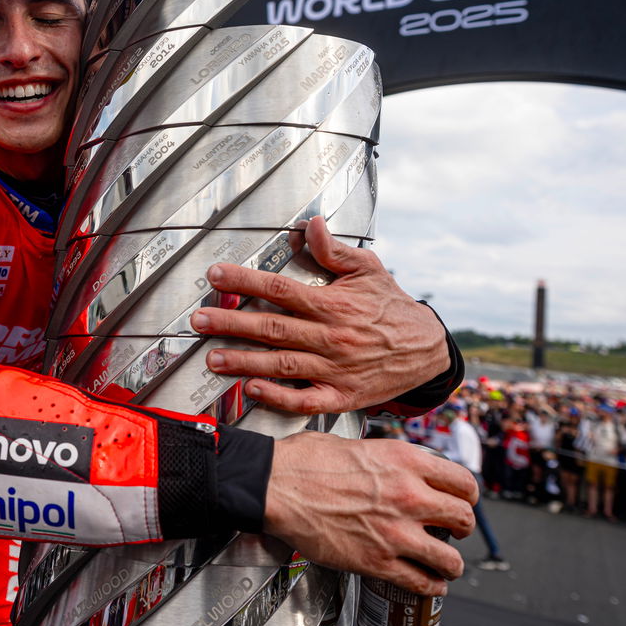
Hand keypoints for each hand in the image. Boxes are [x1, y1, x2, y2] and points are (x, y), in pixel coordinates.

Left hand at [188, 216, 447, 413]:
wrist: (426, 350)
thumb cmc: (391, 307)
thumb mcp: (368, 269)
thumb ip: (334, 251)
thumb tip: (311, 225)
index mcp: (333, 304)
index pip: (280, 289)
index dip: (245, 282)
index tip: (216, 276)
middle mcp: (330, 337)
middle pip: (273, 328)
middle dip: (232, 323)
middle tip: (199, 321)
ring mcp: (334, 369)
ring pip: (282, 364)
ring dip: (244, 362)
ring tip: (212, 358)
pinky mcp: (340, 396)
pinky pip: (305, 400)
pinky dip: (278, 396)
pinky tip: (253, 391)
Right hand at [263, 432, 477, 595]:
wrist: (276, 486)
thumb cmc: (304, 462)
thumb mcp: (358, 445)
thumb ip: (388, 460)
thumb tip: (396, 468)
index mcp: (405, 462)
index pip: (463, 482)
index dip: (467, 496)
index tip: (462, 501)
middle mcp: (409, 496)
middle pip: (464, 519)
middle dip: (463, 528)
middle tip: (455, 532)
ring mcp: (395, 532)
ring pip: (451, 558)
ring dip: (452, 564)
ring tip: (446, 565)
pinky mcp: (377, 561)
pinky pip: (421, 581)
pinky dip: (431, 586)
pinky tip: (430, 583)